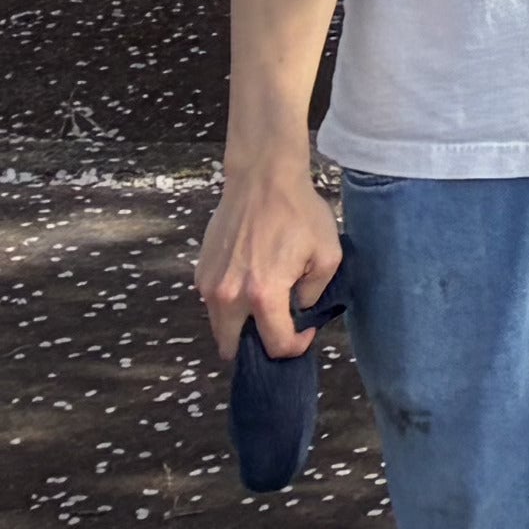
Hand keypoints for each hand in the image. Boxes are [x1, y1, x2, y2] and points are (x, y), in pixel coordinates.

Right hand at [195, 156, 339, 365]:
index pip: (275, 345)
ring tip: (264, 303)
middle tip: (276, 326)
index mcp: (263, 294)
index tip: (304, 331)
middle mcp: (228, 297)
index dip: (295, 346)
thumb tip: (300, 310)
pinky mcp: (199, 273)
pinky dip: (229, 304)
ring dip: (240, 326)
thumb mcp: (328, 253)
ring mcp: (208, 286)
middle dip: (256, 345)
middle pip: (234, 347)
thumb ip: (316, 292)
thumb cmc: (299, 213)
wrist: (262, 181)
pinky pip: (213, 304)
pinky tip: (249, 281)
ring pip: (220, 327)